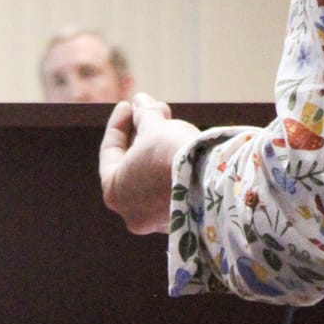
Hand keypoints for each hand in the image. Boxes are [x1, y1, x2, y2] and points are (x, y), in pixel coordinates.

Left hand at [98, 92, 200, 234]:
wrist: (213, 180)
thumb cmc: (172, 153)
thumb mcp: (155, 128)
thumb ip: (144, 115)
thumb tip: (141, 102)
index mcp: (115, 193)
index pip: (110, 152)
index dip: (119, 124)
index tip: (128, 105)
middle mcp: (134, 214)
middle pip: (134, 165)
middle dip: (143, 134)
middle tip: (154, 110)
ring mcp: (160, 221)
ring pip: (155, 178)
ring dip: (160, 149)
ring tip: (172, 122)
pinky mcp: (187, 222)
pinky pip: (174, 190)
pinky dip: (174, 168)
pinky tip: (184, 147)